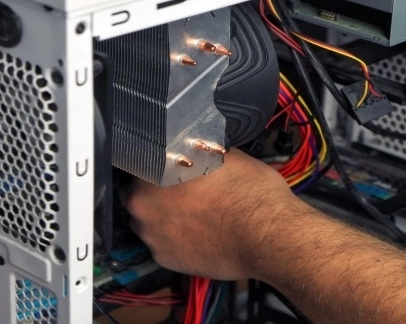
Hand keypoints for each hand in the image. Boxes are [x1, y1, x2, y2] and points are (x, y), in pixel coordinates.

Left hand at [121, 149, 303, 279]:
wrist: (267, 235)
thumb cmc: (248, 192)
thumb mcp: (223, 152)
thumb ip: (195, 151)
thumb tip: (193, 145)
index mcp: (150, 174)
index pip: (138, 161)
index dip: (154, 161)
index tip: (167, 163)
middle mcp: (142, 209)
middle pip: (139, 195)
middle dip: (157, 191)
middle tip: (183, 187)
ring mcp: (153, 238)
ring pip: (150, 221)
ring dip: (165, 216)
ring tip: (195, 211)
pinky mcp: (166, 261)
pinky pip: (164, 244)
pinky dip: (177, 238)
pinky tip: (199, 231)